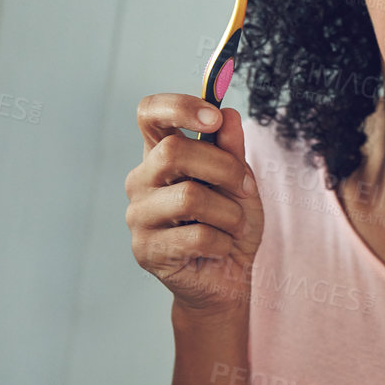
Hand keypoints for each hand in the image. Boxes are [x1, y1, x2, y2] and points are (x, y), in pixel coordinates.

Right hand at [124, 95, 263, 313]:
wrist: (228, 278)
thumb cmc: (230, 224)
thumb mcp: (240, 182)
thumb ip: (232, 150)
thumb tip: (228, 115)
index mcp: (160, 154)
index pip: (150, 113)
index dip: (179, 107)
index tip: (213, 117)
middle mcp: (141, 180)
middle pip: (173, 151)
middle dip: (223, 167)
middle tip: (246, 187)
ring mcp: (139, 216)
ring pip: (189, 197)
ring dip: (229, 212)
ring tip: (235, 225)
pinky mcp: (146, 250)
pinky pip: (197, 236)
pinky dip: (223, 241)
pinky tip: (220, 248)